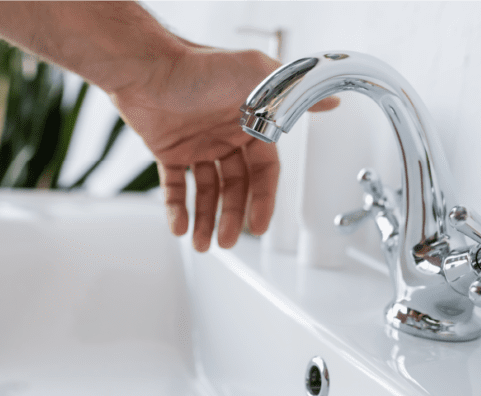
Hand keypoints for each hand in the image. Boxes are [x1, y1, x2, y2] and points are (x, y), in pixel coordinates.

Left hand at [111, 47, 337, 251]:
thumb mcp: (257, 75)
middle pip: (235, 187)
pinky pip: (175, 187)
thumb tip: (332, 102)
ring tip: (201, 244)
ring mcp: (196, 145)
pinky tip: (179, 226)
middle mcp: (225, 136)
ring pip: (206, 191)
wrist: (147, 66)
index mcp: (250, 123)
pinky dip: (176, 208)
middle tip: (226, 242)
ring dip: (205, 219)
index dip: (263, 200)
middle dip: (231, 216)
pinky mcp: (168, 150)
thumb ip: (295, 94)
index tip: (259, 227)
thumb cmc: (200, 65)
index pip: (263, 171)